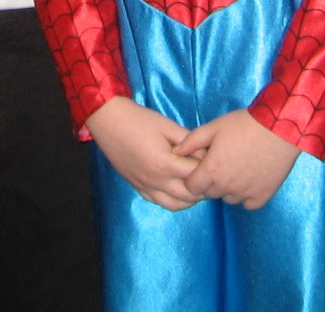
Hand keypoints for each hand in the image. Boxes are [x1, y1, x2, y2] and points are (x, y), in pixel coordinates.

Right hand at [85, 97, 199, 211]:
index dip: (209, 168)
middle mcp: (156, 181)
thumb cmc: (139, 120)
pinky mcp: (137, 188)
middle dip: (203, 187)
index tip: (215, 161)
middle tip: (209, 175)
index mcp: (165, 164)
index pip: (196, 174)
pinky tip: (177, 188)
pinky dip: (173, 200)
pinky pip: (159, 202)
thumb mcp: (167, 126)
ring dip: (190, 198)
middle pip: (189, 195)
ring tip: (195, 183)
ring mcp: (145, 187)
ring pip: (175, 205)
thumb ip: (188, 141)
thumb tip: (205, 153)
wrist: (109, 122)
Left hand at [174, 109, 299, 209]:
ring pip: (228, 198)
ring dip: (228, 188)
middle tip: (222, 162)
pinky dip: (246, 194)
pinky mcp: (262, 197)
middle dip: (210, 181)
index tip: (202, 166)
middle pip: (209, 193)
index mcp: (211, 170)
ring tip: (237, 167)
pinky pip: (247, 203)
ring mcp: (245, 194)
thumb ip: (191, 141)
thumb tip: (175, 151)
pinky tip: (250, 177)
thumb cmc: (244, 125)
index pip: (191, 187)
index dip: (194, 177)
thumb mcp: (213, 127)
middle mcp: (226, 187)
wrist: (278, 128)